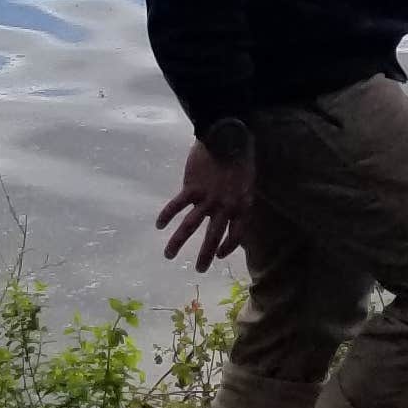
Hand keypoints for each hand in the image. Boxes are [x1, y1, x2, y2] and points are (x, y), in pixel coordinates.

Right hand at [156, 133, 256, 270]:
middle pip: (212, 236)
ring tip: (169, 255)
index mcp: (241, 206)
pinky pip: (176, 205)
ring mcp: (206, 198)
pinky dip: (166, 215)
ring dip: (178, 242)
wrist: (227, 137)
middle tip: (199, 270)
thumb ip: (239, 201)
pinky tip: (159, 225)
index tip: (219, 255)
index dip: (227, 247)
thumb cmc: (241, 158)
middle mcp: (224, 207)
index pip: (236, 234)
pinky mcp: (191, 187)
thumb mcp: (248, 183)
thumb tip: (228, 215)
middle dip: (205, 255)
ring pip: (190, 226)